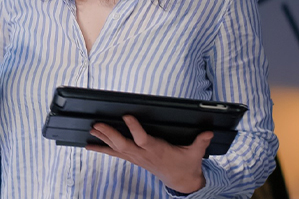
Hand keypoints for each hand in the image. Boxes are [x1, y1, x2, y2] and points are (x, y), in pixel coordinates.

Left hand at [87, 115, 212, 193]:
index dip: (134, 128)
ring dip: (102, 139)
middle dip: (109, 134)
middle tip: (97, 124)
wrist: (181, 181)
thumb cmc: (186, 164)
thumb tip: (208, 132)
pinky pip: (115, 153)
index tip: (127, 116)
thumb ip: (200, 142)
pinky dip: (102, 148)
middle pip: (123, 144)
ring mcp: (136, 158)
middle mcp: (143, 154)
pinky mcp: (133, 159)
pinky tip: (89, 145)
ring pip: (116, 148)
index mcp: (157, 149)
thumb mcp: (195, 153)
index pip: (143, 138)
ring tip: (90, 129)